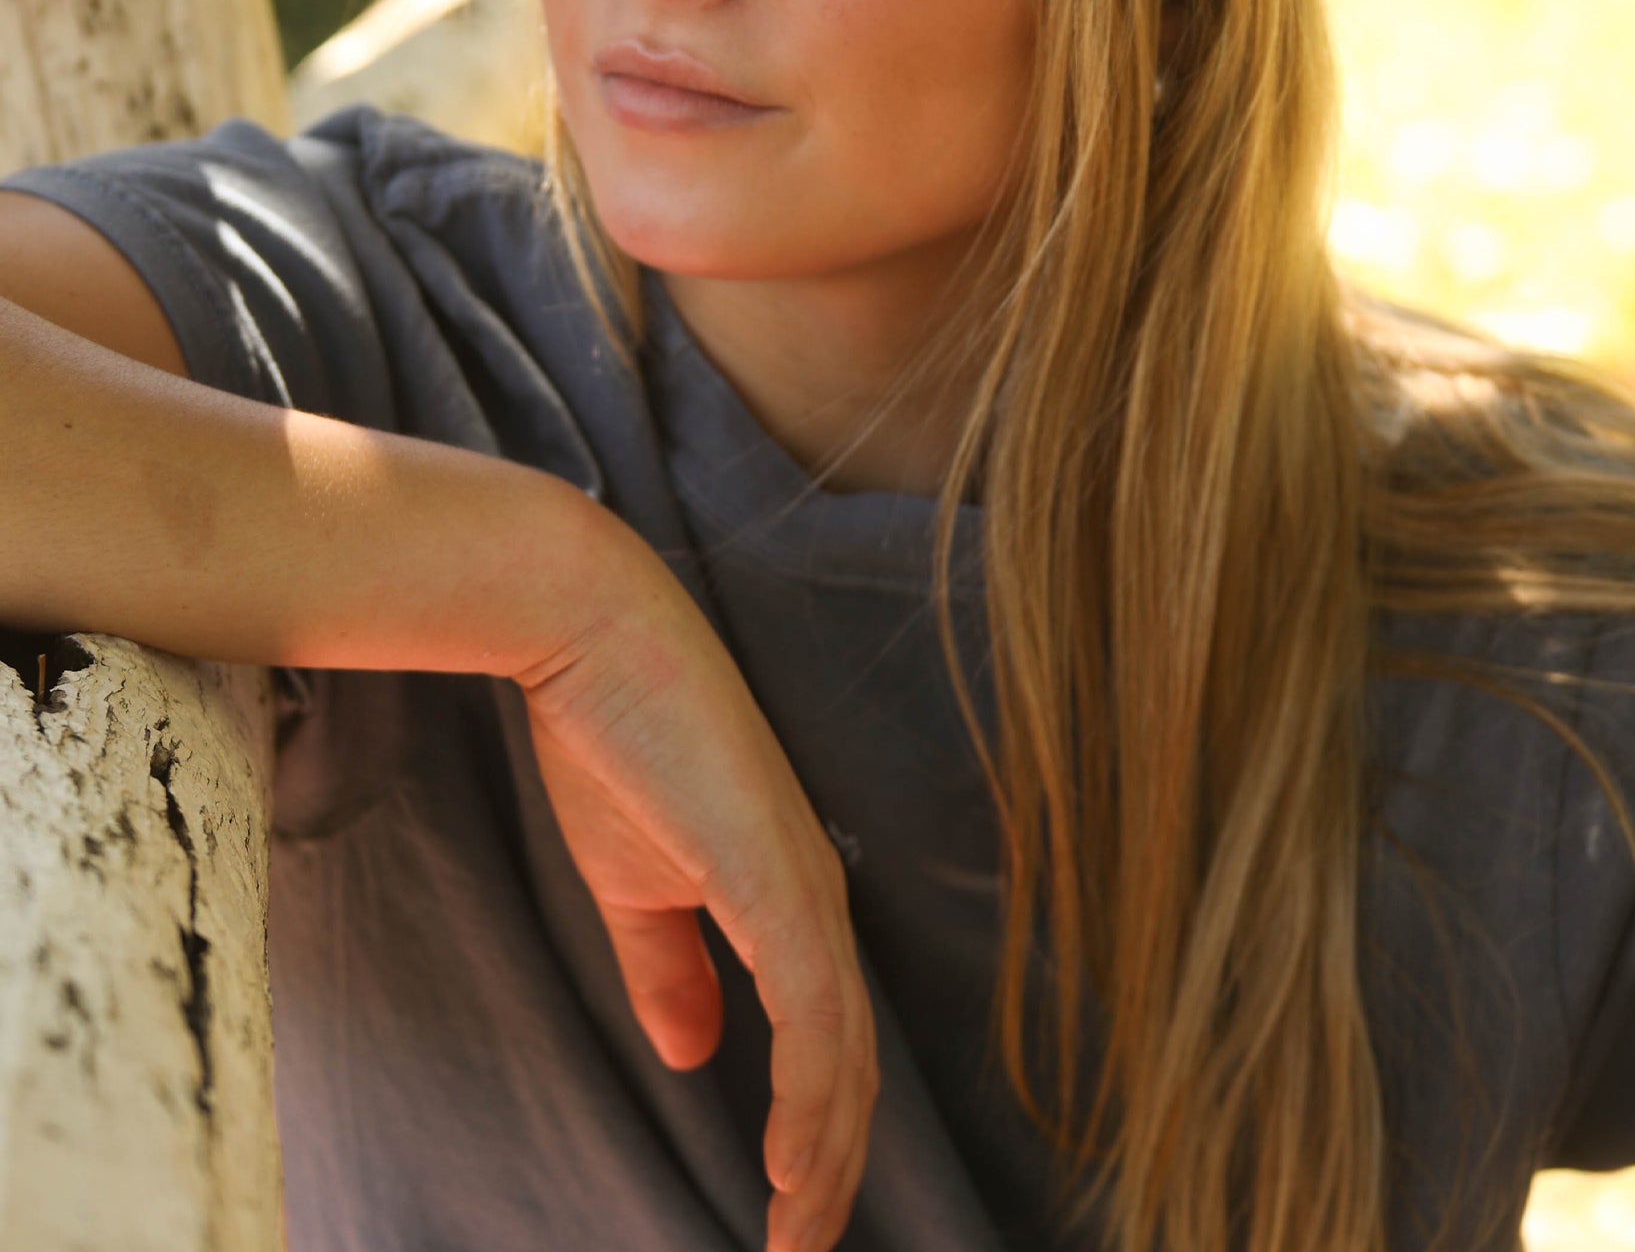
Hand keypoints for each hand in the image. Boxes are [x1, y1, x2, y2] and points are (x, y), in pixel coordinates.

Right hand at [514, 520, 878, 1251]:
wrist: (588, 637)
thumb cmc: (613, 740)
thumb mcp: (634, 882)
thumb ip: (670, 965)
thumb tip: (696, 1053)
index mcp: (787, 894)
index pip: (829, 1038)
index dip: (817, 1131)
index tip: (784, 1213)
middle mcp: (815, 894)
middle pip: (852, 1063)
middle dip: (831, 1168)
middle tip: (797, 1249)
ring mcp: (802, 883)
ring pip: (843, 1053)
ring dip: (822, 1157)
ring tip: (791, 1235)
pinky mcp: (774, 874)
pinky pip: (812, 1010)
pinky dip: (810, 1096)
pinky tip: (785, 1163)